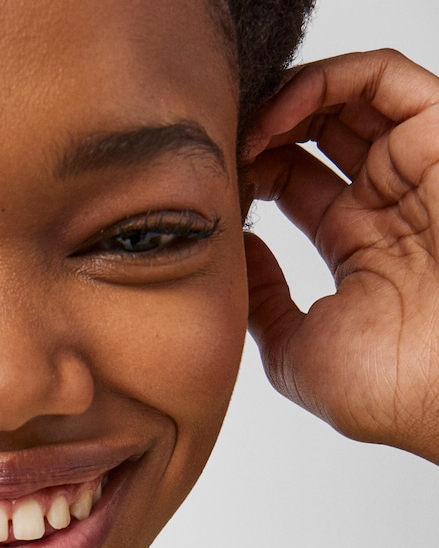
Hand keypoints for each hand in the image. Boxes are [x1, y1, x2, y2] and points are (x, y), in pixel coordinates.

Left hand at [245, 50, 438, 463]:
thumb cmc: (387, 390)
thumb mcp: (295, 349)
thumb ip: (263, 300)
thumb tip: (237, 252)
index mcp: (360, 246)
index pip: (296, 182)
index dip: (249, 172)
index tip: (210, 187)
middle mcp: (389, 202)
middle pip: (319, 133)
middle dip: (261, 131)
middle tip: (220, 150)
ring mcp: (415, 171)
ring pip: (349, 98)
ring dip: (285, 101)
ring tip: (241, 131)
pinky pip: (386, 79)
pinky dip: (325, 81)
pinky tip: (275, 118)